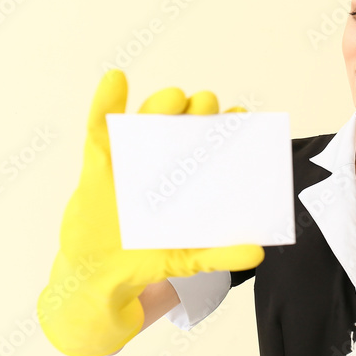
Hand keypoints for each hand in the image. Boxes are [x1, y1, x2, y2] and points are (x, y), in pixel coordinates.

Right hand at [37, 69, 263, 355]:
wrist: (101, 273)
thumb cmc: (148, 257)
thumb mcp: (188, 259)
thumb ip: (220, 254)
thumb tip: (257, 253)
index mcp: (188, 177)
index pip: (210, 145)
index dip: (226, 128)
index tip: (242, 117)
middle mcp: (163, 160)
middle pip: (182, 125)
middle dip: (198, 112)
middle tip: (209, 104)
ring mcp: (131, 156)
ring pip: (147, 121)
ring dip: (161, 105)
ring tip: (174, 98)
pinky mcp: (99, 159)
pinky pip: (100, 126)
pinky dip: (106, 101)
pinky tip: (116, 81)